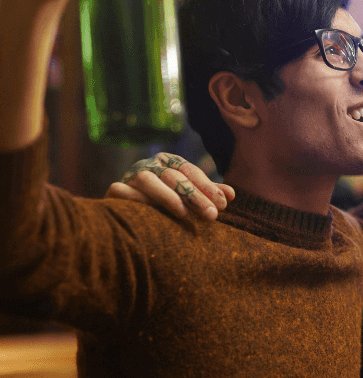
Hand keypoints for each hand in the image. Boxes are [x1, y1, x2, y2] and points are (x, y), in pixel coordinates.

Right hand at [106, 153, 234, 219]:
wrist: (127, 212)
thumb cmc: (164, 202)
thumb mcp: (189, 196)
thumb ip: (208, 193)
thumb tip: (232, 194)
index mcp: (168, 162)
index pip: (190, 170)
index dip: (207, 187)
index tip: (223, 204)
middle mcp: (149, 165)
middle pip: (174, 176)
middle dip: (194, 196)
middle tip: (211, 215)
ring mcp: (130, 176)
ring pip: (148, 180)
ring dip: (167, 196)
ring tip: (183, 214)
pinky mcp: (114, 190)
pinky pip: (122, 191)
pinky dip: (135, 200)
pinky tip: (149, 214)